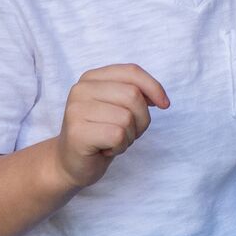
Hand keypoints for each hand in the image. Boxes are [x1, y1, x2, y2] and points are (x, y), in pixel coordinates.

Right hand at [58, 60, 165, 188]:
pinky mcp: (77, 132)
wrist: (70, 163)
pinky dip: (120, 147)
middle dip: (141, 119)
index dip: (154, 87)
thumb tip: (159, 97)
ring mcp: (76, 110)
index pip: (131, 71)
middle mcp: (81, 89)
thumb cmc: (100, 134)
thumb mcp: (119, 108)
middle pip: (133, 95)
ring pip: (127, 118)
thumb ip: (136, 94)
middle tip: (127, 132)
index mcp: (92, 78)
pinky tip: (105, 149)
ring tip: (113, 140)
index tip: (164, 105)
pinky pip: (118, 135)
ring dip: (129, 136)